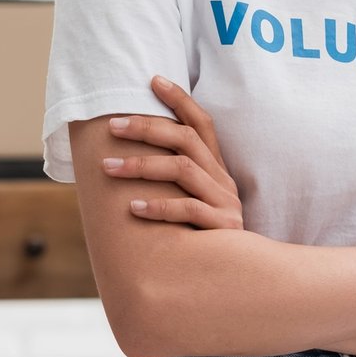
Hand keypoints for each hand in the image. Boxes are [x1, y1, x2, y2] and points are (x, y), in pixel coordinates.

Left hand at [101, 75, 243, 229]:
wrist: (247, 277)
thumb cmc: (205, 237)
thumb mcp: (194, 203)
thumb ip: (172, 182)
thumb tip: (122, 161)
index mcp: (217, 168)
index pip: (202, 123)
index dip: (180, 99)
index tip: (153, 79)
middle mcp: (222, 180)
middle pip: (185, 140)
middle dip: (147, 128)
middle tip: (113, 126)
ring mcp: (225, 202)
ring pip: (183, 169)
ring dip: (141, 165)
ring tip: (108, 168)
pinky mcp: (223, 228)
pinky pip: (188, 210)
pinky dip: (159, 207)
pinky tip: (133, 208)